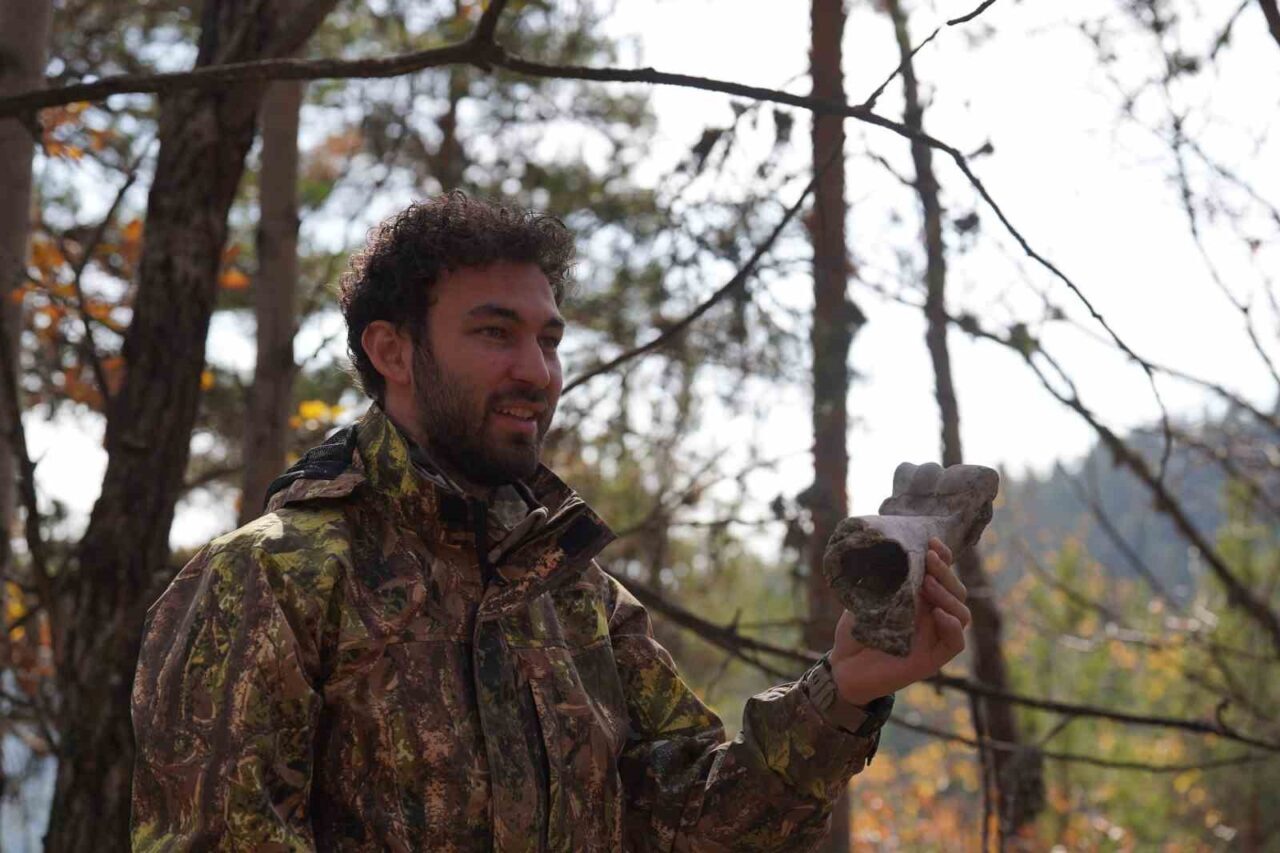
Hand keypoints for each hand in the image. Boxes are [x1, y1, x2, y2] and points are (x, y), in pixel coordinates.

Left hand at [828, 537, 969, 705]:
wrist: (844, 668)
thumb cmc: (856, 632)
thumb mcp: (866, 599)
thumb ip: (880, 580)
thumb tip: (884, 550)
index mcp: (921, 599)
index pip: (942, 575)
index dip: (943, 557)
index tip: (932, 542)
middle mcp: (933, 616)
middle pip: (956, 591)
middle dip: (945, 572)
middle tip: (928, 559)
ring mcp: (935, 637)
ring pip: (961, 614)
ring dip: (948, 595)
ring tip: (928, 582)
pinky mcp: (933, 659)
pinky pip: (955, 643)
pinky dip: (952, 627)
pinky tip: (938, 614)